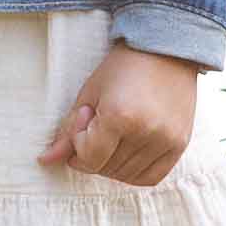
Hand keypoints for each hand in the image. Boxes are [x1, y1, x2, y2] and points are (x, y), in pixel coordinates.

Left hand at [44, 41, 199, 187]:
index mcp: (121, 116)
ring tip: (115, 133)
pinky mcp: (180, 144)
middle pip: (106, 168)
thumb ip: (68, 130)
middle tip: (99, 124)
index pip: (88, 158)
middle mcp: (147, 132)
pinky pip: (151, 177)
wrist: (166, 49)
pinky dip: (134, 172)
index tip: (85, 119)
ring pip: (126, 176)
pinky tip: (128, 151)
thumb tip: (45, 160)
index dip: (78, 143)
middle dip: (93, 152)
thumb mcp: (90, 93)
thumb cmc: (124, 67)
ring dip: (111, 163)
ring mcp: (166, 140)